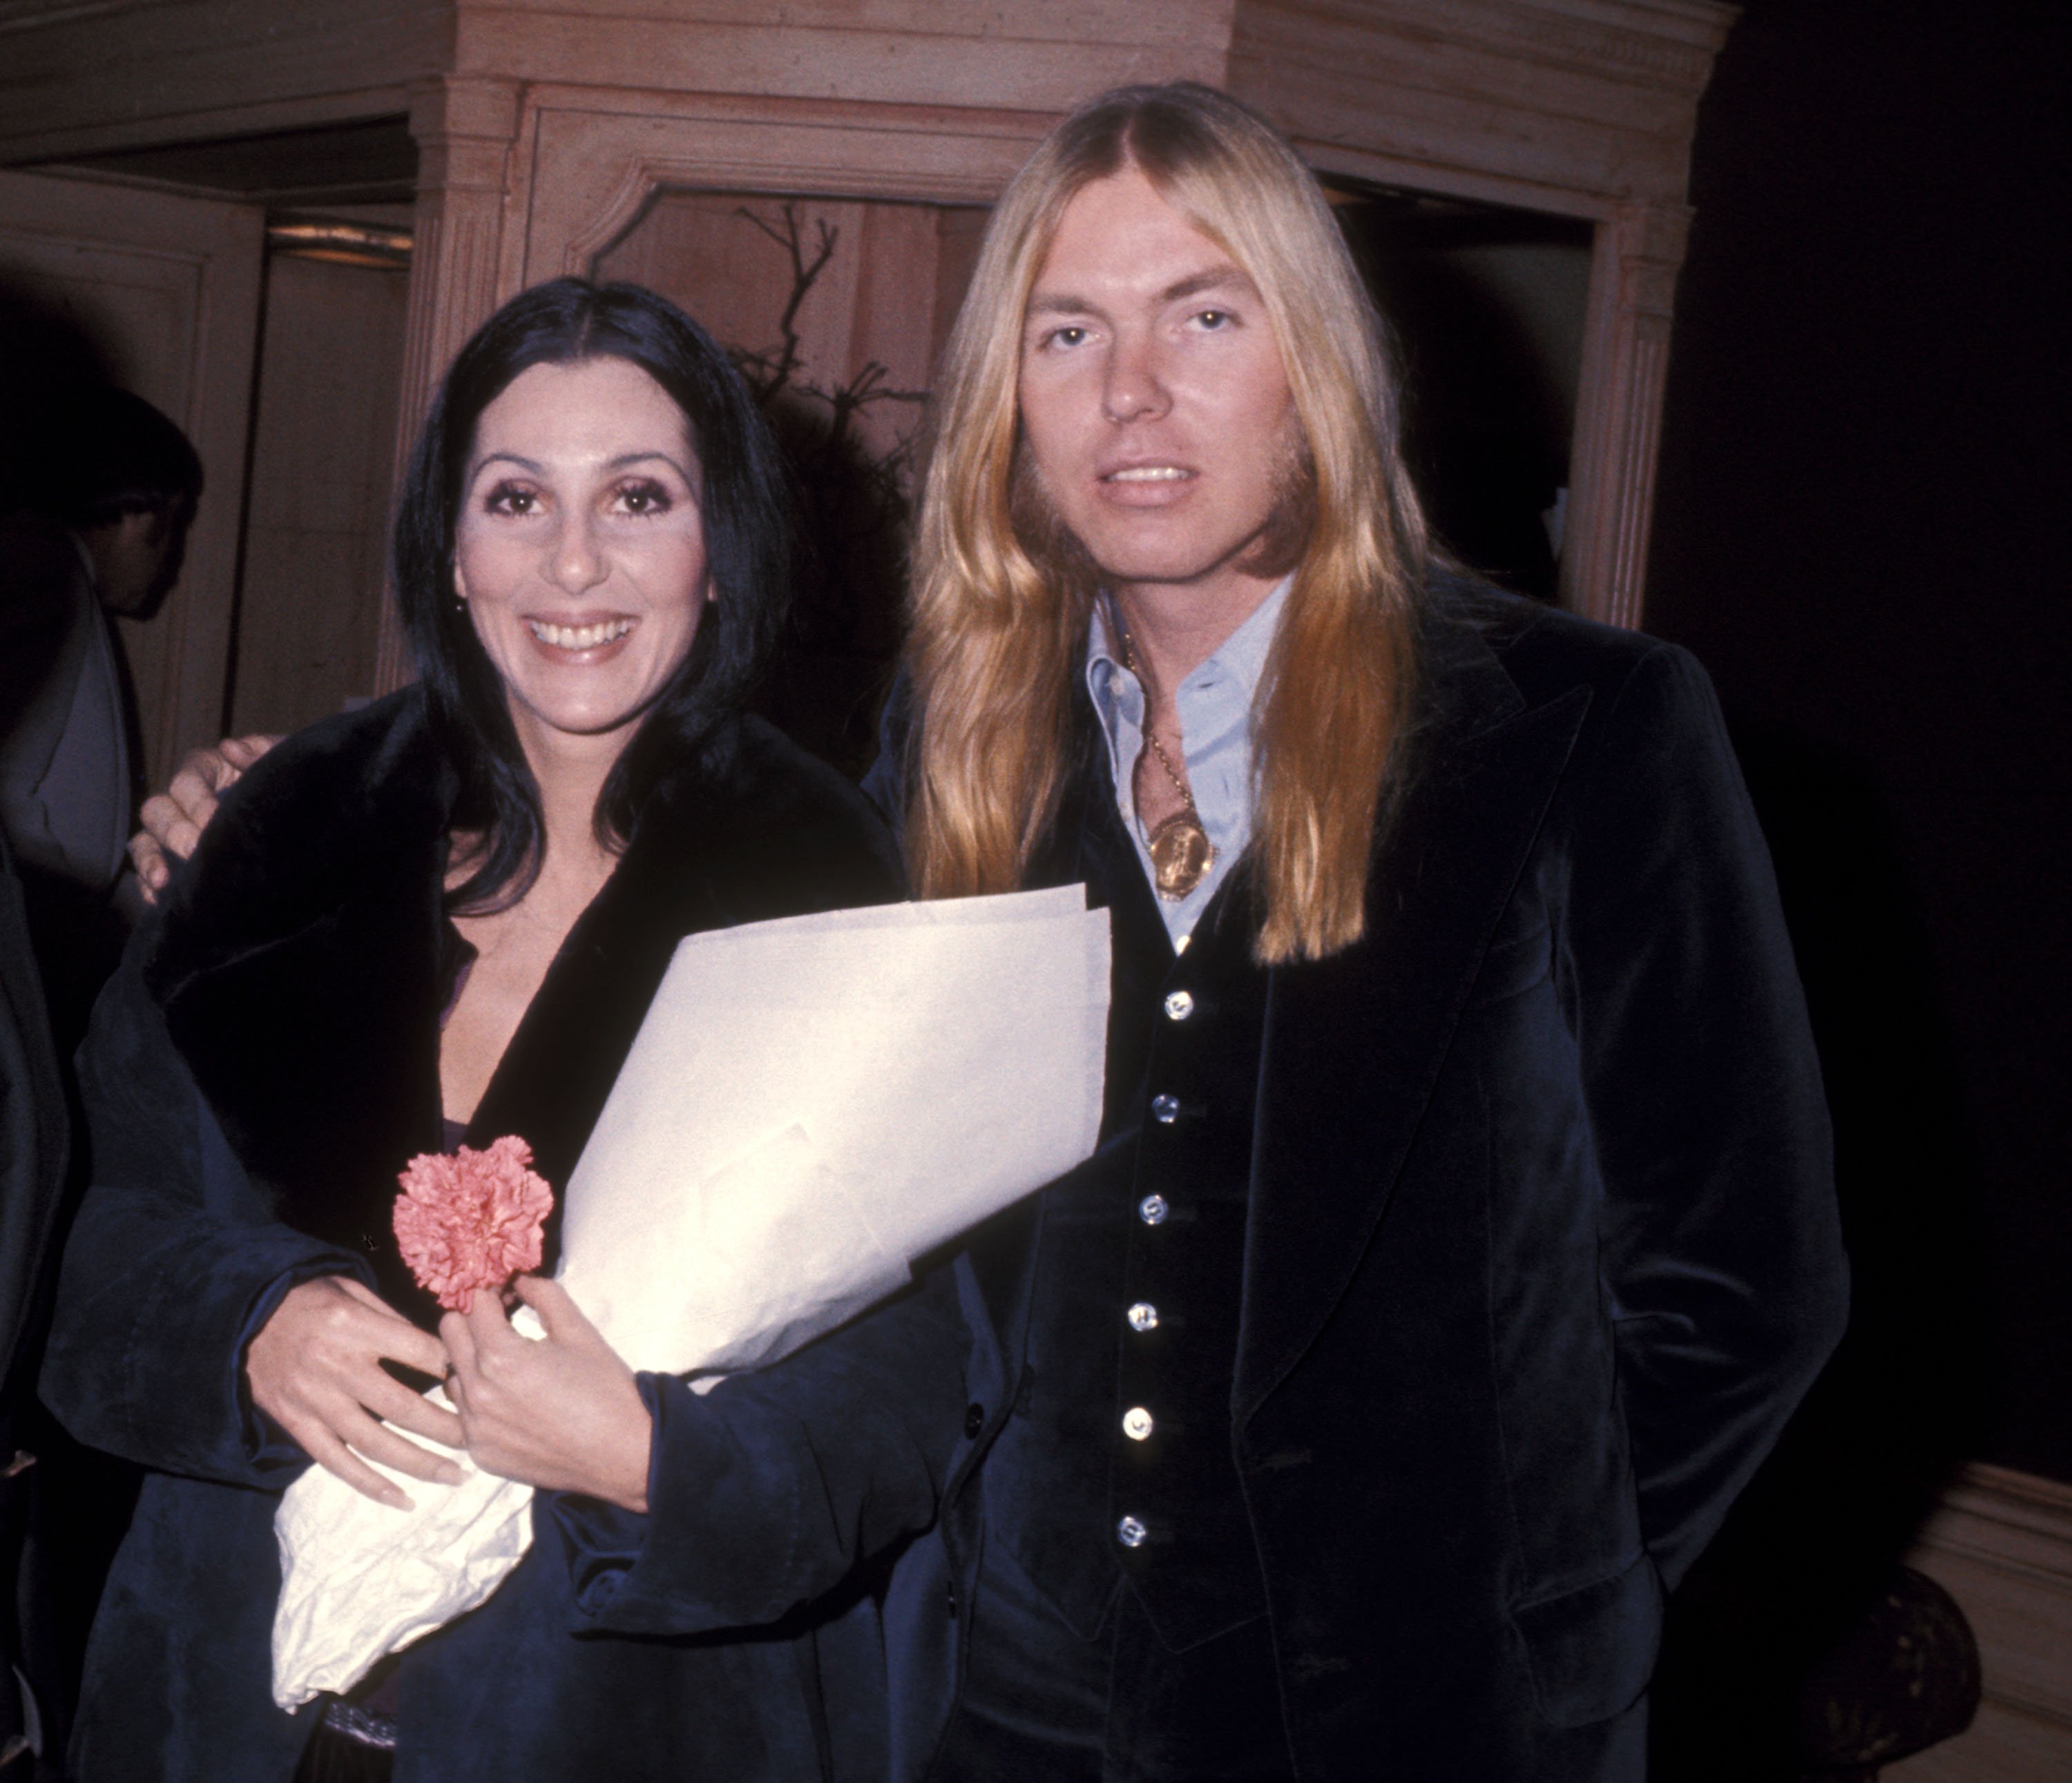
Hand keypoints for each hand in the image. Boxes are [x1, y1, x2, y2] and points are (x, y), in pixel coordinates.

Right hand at [130, 733, 279, 901]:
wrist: (305, 808)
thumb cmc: (287, 778)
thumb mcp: (282, 758)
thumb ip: (260, 751)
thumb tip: (230, 748)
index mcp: (206, 768)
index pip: (186, 782)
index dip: (196, 801)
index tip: (214, 820)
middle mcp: (182, 798)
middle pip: (158, 810)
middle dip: (174, 832)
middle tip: (195, 852)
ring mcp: (175, 829)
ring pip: (145, 840)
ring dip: (149, 860)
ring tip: (163, 880)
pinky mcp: (174, 858)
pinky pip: (150, 870)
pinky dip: (149, 885)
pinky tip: (161, 900)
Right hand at [246, 1276, 463, 1508]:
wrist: (243, 1320)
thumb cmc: (308, 1299)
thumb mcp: (351, 1288)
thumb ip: (392, 1318)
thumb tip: (439, 1345)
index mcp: (354, 1327)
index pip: (419, 1352)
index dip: (452, 1368)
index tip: (477, 1380)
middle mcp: (336, 1368)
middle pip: (402, 1406)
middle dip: (446, 1426)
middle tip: (477, 1438)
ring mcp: (315, 1402)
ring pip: (375, 1444)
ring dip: (419, 1464)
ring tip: (456, 1476)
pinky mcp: (298, 1426)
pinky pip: (337, 1463)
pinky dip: (371, 1486)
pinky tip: (403, 1500)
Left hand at [442, 1277, 651, 1511]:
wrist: (622, 1452)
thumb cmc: (605, 1388)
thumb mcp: (579, 1330)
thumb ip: (544, 1295)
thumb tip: (519, 1280)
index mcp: (501, 1357)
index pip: (474, 1305)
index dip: (493, 1292)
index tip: (508, 1295)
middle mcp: (478, 1392)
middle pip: (450, 1334)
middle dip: (474, 1321)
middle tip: (502, 1324)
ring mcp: (475, 1428)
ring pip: (452, 1375)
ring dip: (473, 1362)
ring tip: (508, 1367)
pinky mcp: (481, 1453)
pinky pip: (464, 1416)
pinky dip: (481, 1402)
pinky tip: (513, 1403)